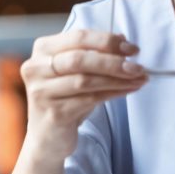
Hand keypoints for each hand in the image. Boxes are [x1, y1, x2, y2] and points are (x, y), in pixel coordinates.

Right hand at [19, 29, 146, 162]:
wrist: (49, 136)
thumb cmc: (66, 98)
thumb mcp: (78, 71)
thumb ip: (95, 53)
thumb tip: (123, 39)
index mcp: (43, 49)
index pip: (78, 37)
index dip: (107, 41)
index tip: (132, 49)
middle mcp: (36, 68)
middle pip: (80, 59)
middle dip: (113, 62)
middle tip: (138, 67)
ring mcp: (42, 92)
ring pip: (86, 81)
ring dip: (117, 79)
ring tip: (139, 79)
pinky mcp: (53, 113)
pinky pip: (89, 100)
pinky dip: (113, 93)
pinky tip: (128, 90)